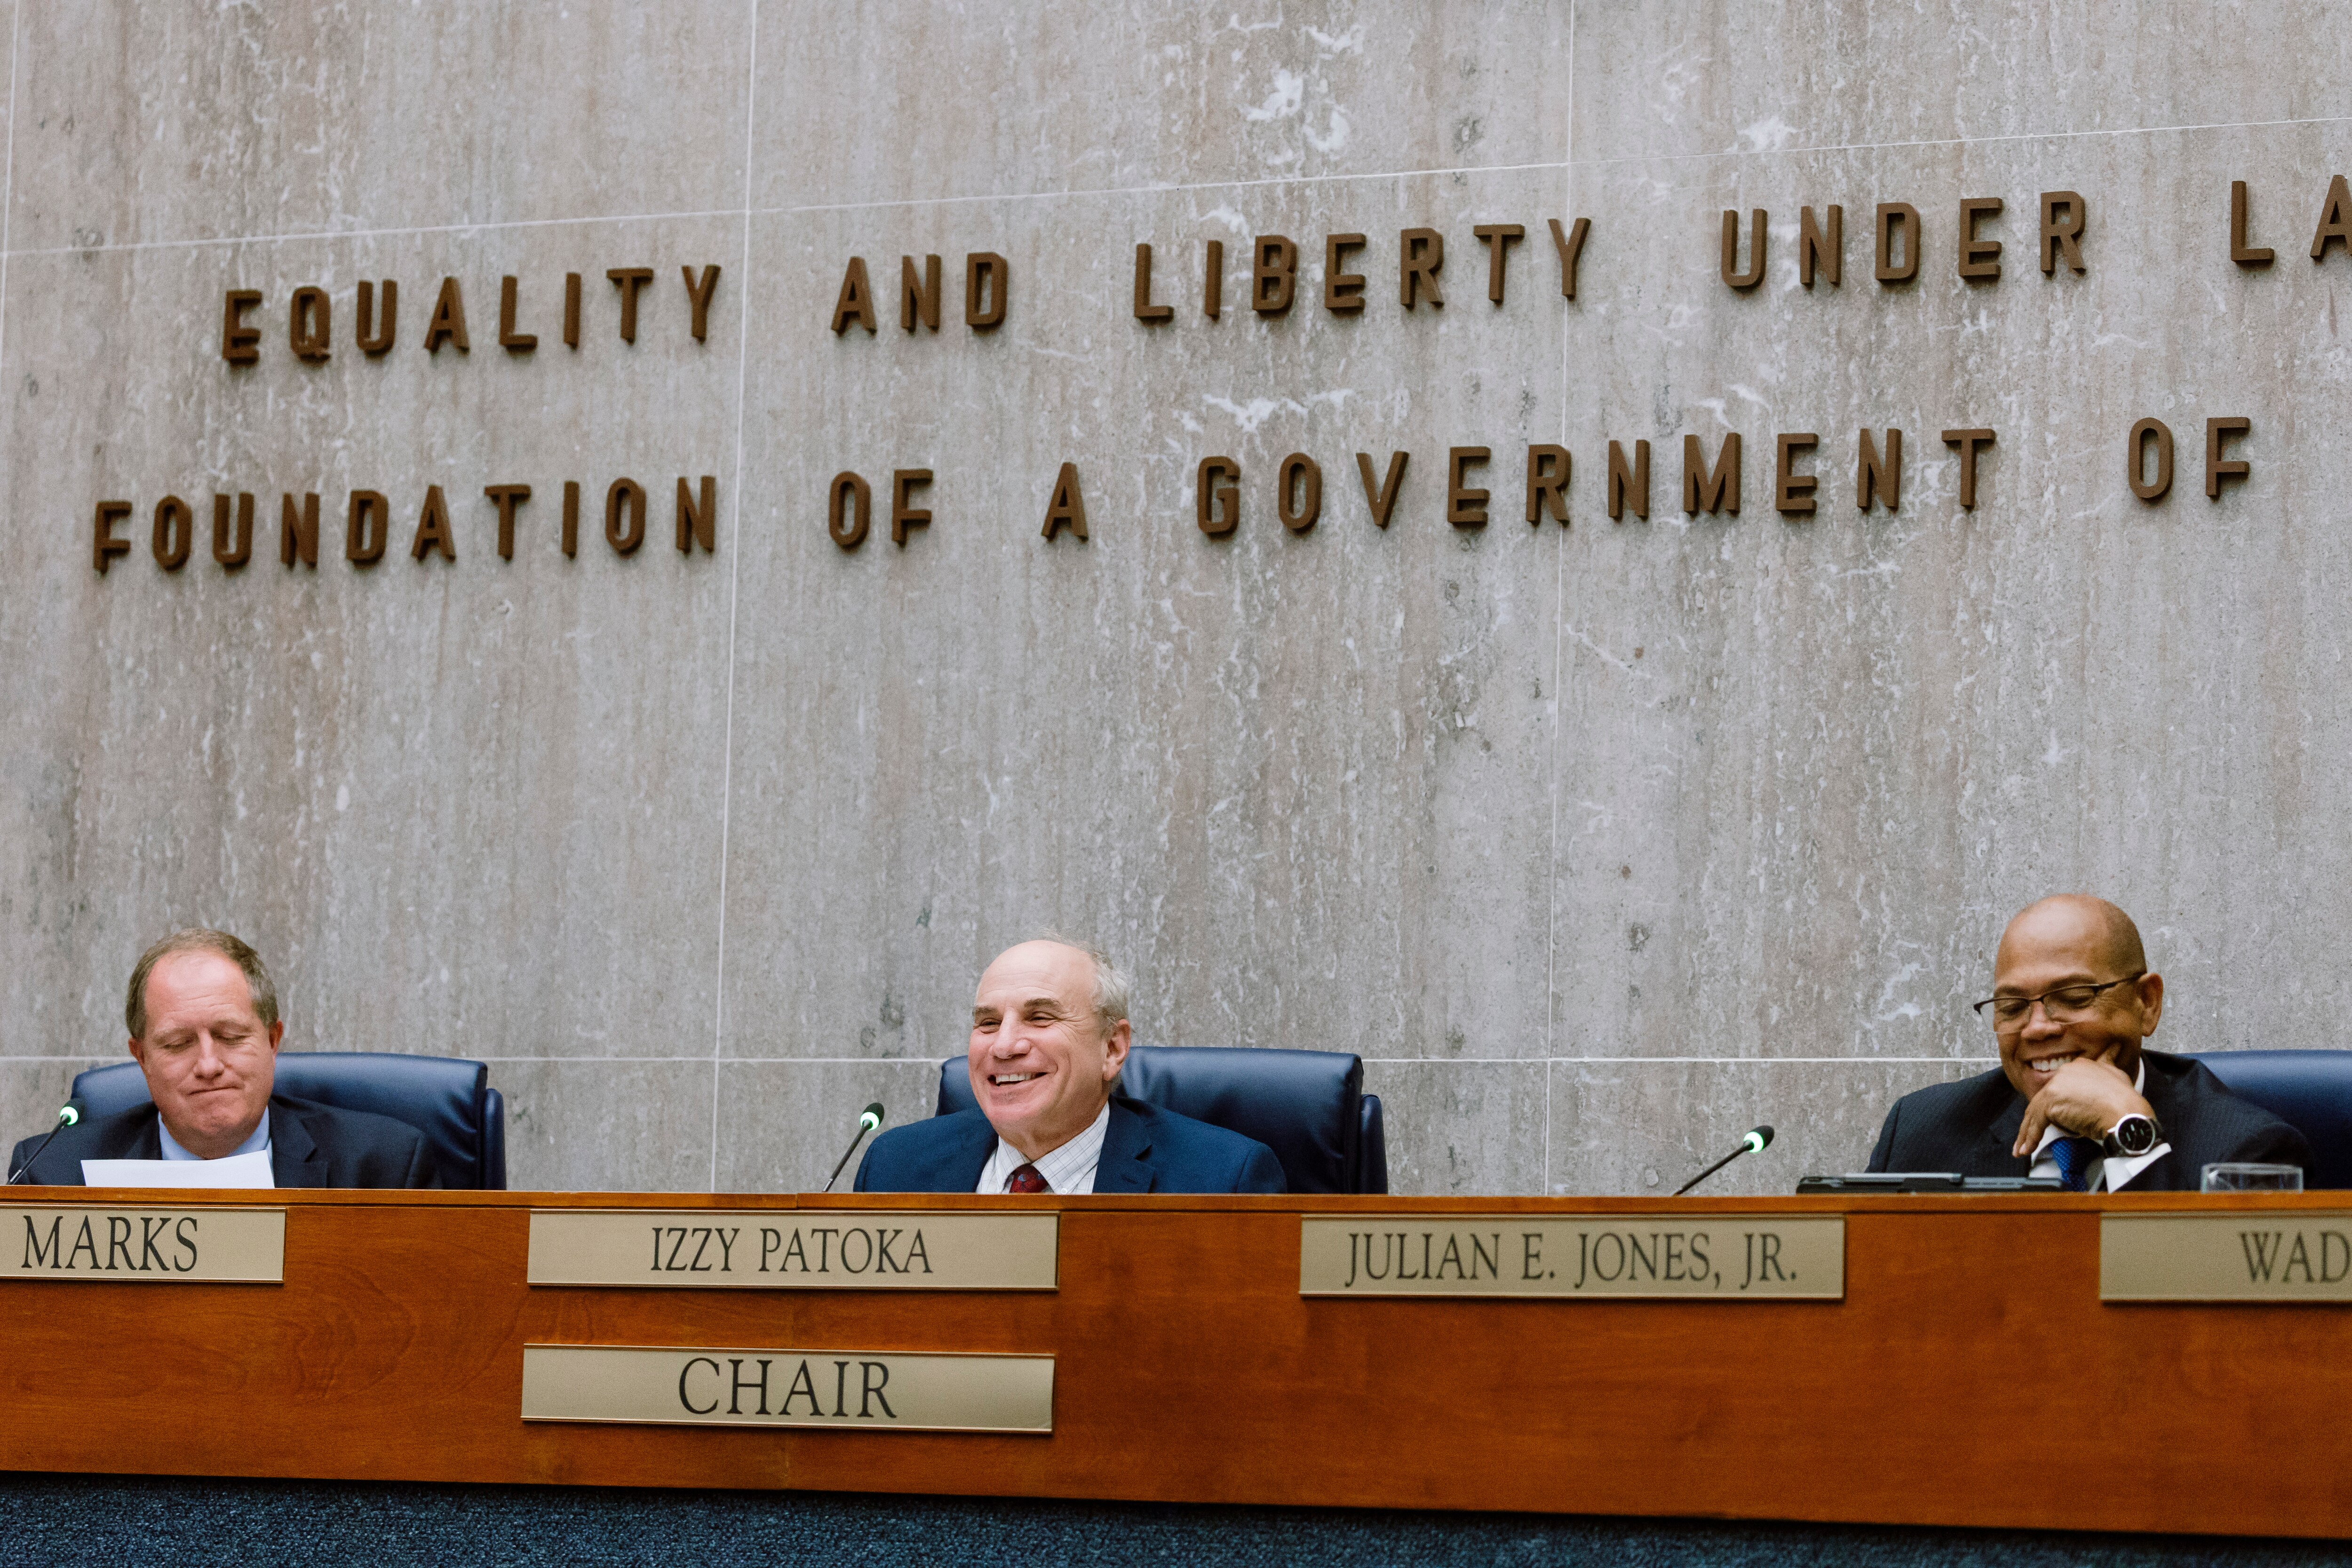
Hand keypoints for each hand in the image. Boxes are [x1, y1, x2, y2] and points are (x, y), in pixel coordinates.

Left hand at [2013, 1046, 2153, 1157]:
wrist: (2126, 1115)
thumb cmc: (2125, 1102)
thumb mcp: (2117, 1074)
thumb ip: (2108, 1064)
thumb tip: (2110, 1052)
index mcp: (2079, 1066)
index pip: (2060, 1086)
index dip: (2056, 1104)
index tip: (2054, 1116)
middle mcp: (2064, 1072)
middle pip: (2045, 1098)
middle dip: (2038, 1118)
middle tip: (2033, 1134)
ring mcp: (2056, 1087)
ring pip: (2036, 1110)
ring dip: (2029, 1131)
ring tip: (2025, 1146)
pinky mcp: (2051, 1103)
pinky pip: (2036, 1122)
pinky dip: (2031, 1137)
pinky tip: (2027, 1149)